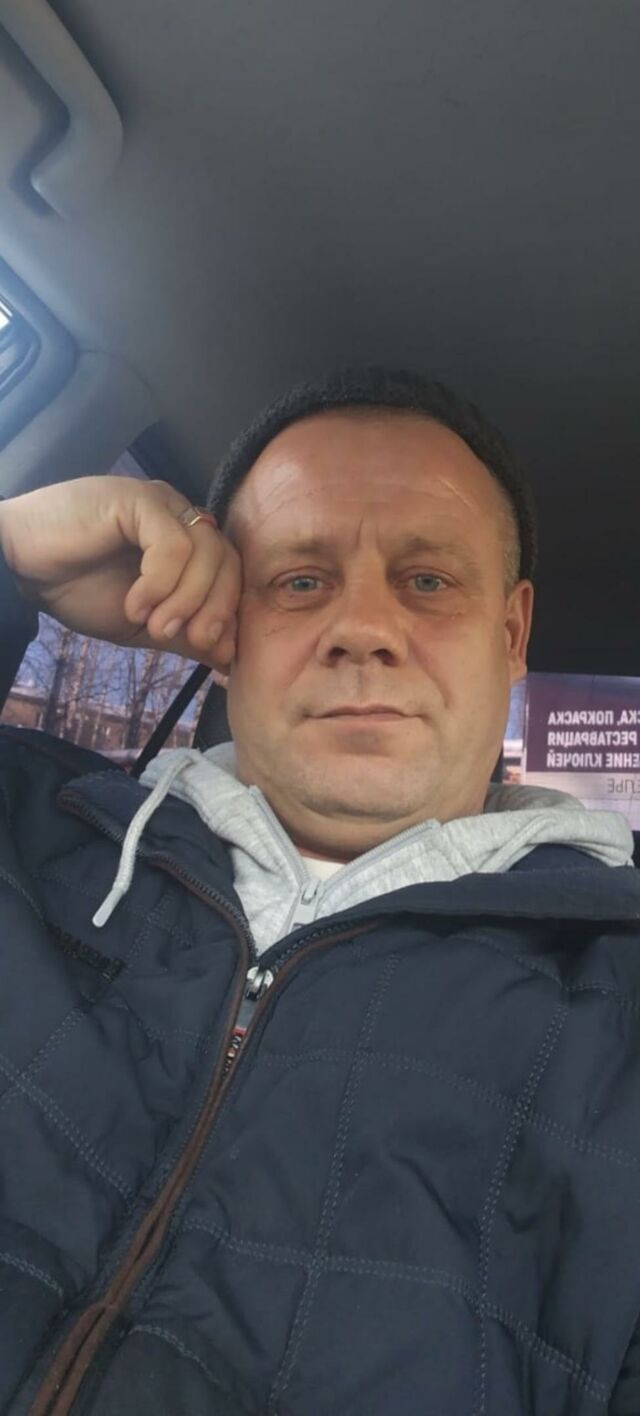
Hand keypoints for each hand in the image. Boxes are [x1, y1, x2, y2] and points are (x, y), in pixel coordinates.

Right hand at [0, 475, 239, 669]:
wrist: (20, 564)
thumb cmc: (76, 587)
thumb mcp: (142, 623)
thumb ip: (184, 634)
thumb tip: (228, 659)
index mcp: (185, 542)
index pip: (230, 573)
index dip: (228, 613)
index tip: (213, 651)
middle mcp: (178, 516)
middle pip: (227, 560)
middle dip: (216, 608)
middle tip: (191, 639)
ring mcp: (160, 503)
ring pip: (205, 553)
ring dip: (186, 599)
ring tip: (153, 625)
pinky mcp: (138, 500)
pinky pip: (173, 545)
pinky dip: (159, 583)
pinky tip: (134, 604)